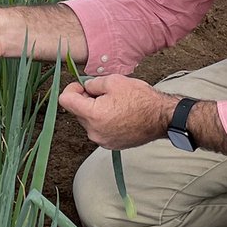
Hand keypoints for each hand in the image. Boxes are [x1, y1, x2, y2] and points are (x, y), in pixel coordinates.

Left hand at [57, 75, 176, 149]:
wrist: (162, 118)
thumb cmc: (141, 99)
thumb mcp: (114, 81)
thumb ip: (92, 83)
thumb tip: (84, 88)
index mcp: (93, 115)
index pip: (65, 100)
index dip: (72, 89)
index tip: (83, 85)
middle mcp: (94, 131)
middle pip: (76, 111)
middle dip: (85, 100)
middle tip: (103, 93)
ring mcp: (102, 140)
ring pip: (87, 121)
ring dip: (94, 111)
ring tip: (114, 104)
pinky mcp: (110, 145)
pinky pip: (98, 129)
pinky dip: (103, 121)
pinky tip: (118, 114)